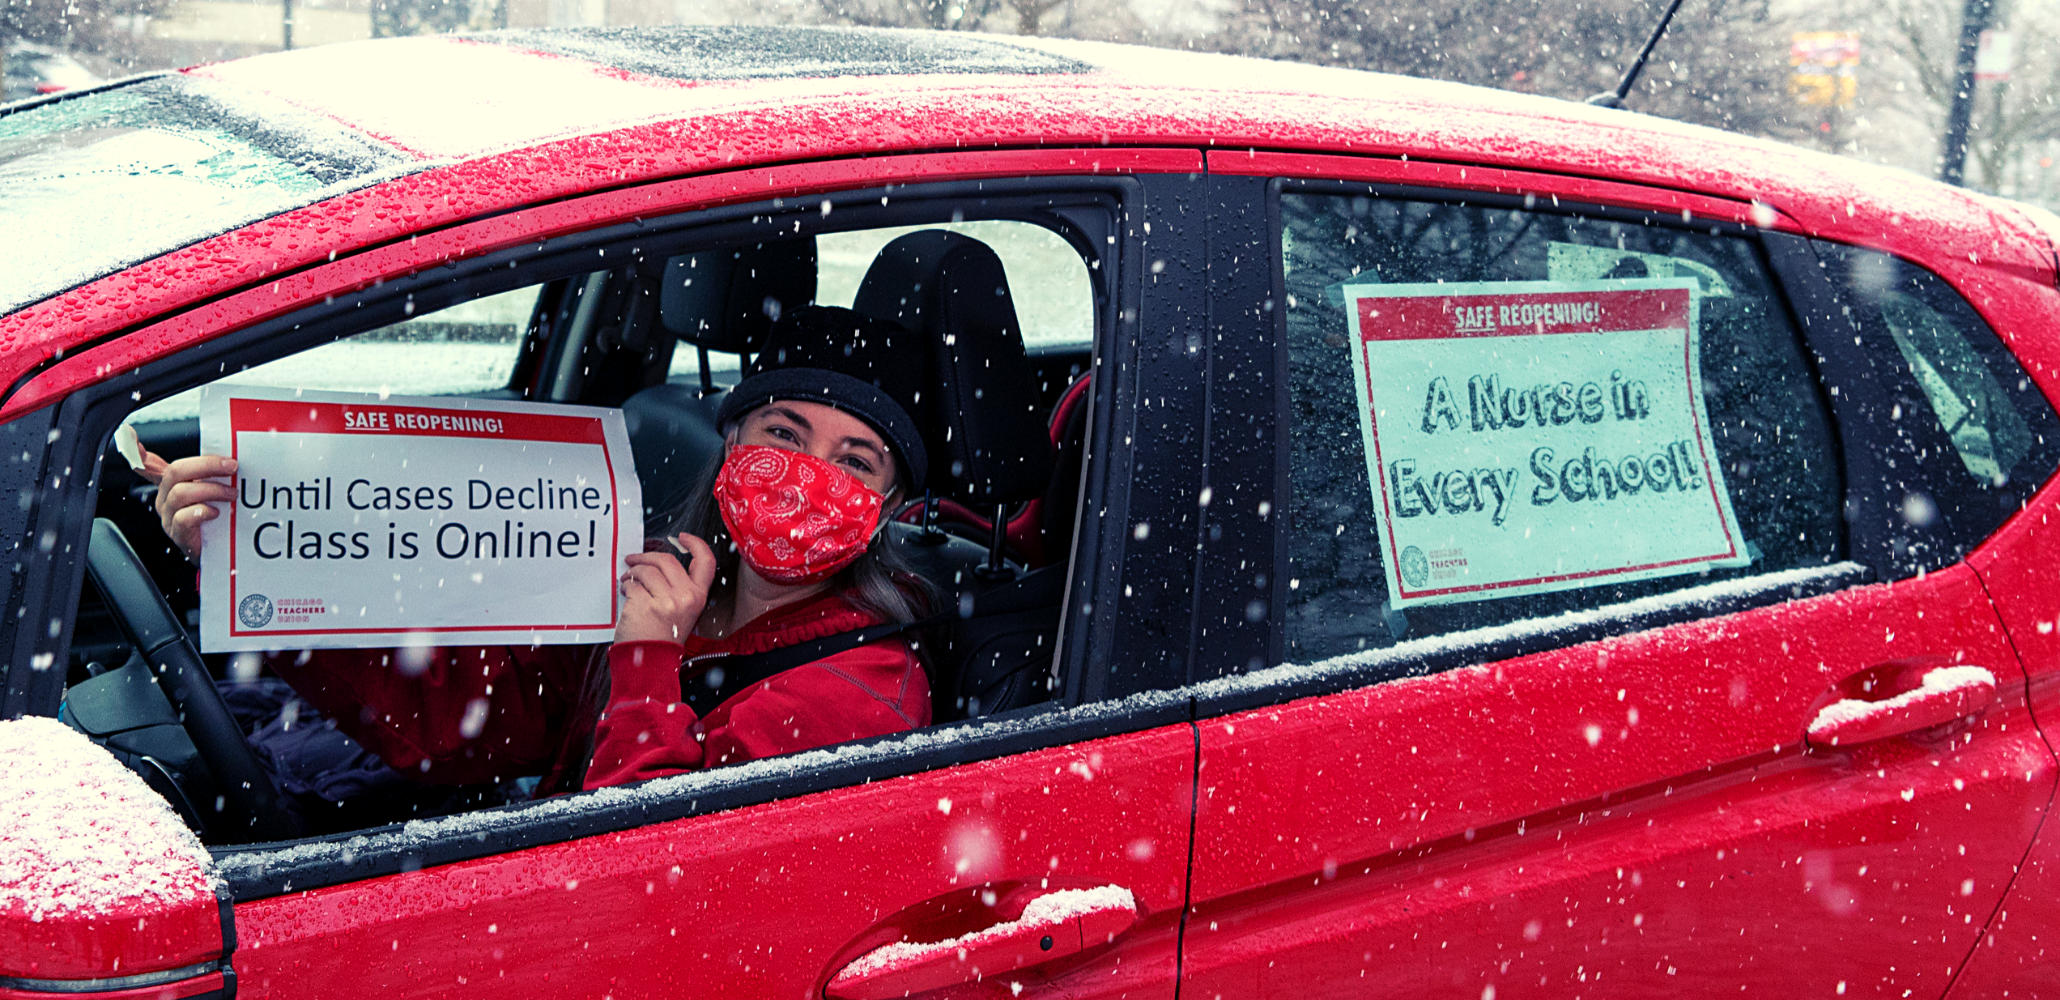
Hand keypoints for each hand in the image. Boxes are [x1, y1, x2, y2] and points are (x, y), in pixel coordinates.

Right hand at [143, 448, 236, 562]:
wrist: (218, 554)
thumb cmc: (216, 520)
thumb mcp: (214, 492)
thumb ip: (214, 474)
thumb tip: (229, 457)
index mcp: (171, 484)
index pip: (147, 465)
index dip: (136, 451)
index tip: (130, 433)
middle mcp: (166, 498)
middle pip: (175, 472)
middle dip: (206, 465)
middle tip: (231, 467)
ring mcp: (169, 516)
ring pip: (181, 493)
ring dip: (212, 489)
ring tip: (231, 494)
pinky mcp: (178, 534)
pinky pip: (184, 517)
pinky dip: (202, 511)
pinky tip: (215, 513)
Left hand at [615, 533, 716, 644]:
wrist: (649, 662)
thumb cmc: (663, 638)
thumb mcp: (683, 611)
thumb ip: (679, 587)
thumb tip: (659, 564)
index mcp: (698, 596)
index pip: (706, 561)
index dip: (695, 544)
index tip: (682, 538)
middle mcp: (686, 596)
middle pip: (667, 560)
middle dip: (646, 556)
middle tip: (634, 559)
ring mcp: (666, 601)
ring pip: (646, 571)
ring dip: (632, 573)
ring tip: (627, 581)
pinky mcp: (645, 605)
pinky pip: (632, 584)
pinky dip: (626, 587)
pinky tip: (626, 594)